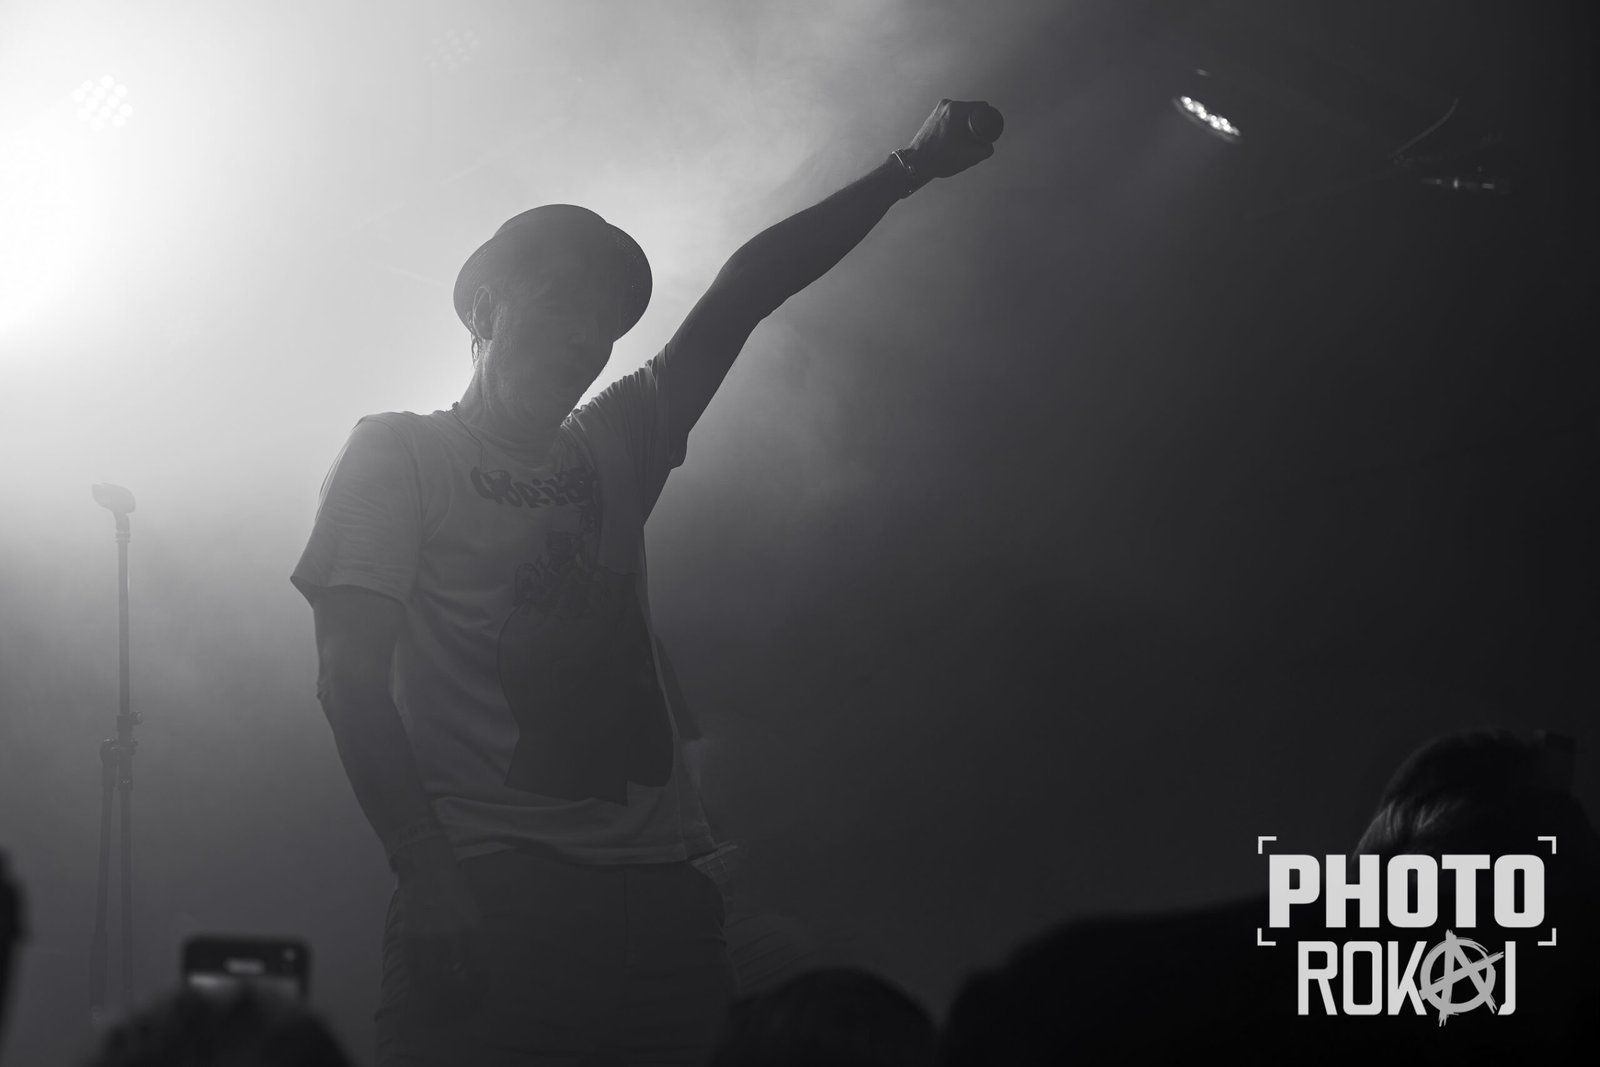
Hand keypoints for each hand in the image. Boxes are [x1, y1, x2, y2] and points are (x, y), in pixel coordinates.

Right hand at [396, 860, 483, 1015]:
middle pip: (456, 980)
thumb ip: (473, 941)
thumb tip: (473, 972)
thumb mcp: (472, 912)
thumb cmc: (453, 890)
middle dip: (455, 996)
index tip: (476, 995)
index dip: (477, 988)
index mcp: (474, 928)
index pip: (479, 970)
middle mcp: (453, 935)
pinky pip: (413, 969)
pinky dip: (418, 980)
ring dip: (435, 992)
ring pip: (433, 979)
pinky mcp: (409, 937)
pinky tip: (422, 982)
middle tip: (455, 1001)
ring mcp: (429, 937)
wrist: (427, 866)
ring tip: (437, 997)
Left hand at [902, 99, 997, 181]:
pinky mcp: (933, 115)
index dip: (989, 119)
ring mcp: (938, 109)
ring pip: (961, 115)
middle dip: (975, 124)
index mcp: (957, 109)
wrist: (916, 164)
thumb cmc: (941, 159)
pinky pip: (951, 119)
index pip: (983, 107)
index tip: (987, 131)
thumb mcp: (971, 156)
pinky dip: (954, 128)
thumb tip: (989, 144)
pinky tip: (951, 141)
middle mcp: (947, 104)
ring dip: (964, 126)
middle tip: (971, 141)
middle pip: (971, 111)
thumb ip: (987, 149)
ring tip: (959, 143)